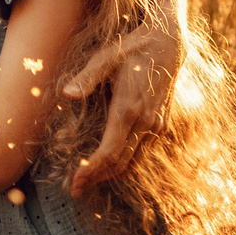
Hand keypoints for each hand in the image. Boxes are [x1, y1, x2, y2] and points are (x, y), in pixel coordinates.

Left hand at [61, 21, 179, 194]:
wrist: (168, 43)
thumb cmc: (131, 48)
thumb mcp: (105, 57)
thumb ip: (86, 78)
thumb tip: (67, 94)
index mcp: (129, 107)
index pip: (110, 151)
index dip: (92, 170)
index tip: (76, 182)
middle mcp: (146, 121)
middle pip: (120, 162)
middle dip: (97, 178)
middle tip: (76, 190)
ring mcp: (156, 125)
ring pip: (133, 161)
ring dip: (111, 174)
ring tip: (88, 182)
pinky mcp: (161, 124)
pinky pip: (142, 152)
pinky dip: (125, 163)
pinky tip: (109, 166)